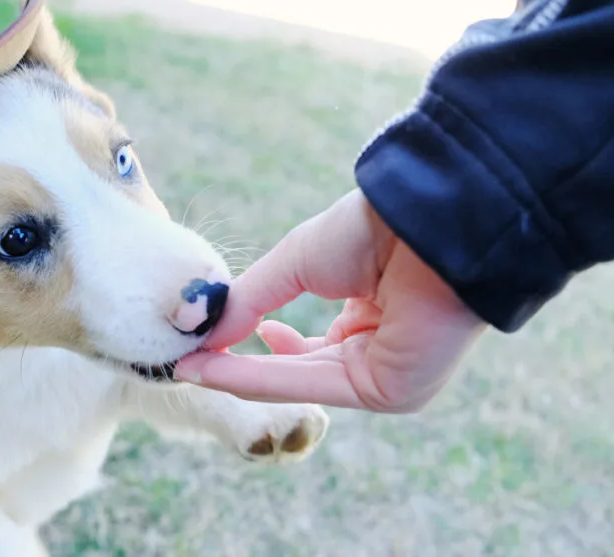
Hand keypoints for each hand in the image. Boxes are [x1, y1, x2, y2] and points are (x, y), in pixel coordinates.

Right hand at [174, 188, 486, 412]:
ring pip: (298, 382)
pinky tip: (218, 368)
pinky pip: (312, 385)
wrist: (425, 221)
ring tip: (193, 365)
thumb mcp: (295, 261)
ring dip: (240, 376)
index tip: (201, 346)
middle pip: (295, 370)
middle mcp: (376, 350)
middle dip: (238, 367)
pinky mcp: (390, 391)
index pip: (300, 346)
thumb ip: (248, 299)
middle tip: (188, 362)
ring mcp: (385, 374)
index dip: (247, 347)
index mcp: (366, 314)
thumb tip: (199, 332)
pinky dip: (261, 377)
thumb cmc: (371, 230)